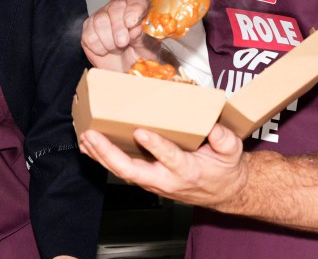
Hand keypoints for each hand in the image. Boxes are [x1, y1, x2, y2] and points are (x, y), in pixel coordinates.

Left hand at [78, 123, 248, 210]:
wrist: (222, 190)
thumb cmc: (223, 168)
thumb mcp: (232, 152)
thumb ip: (224, 139)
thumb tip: (213, 127)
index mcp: (187, 170)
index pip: (169, 158)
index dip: (155, 146)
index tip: (141, 132)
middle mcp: (165, 179)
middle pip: (132, 171)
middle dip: (109, 154)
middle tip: (93, 136)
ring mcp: (153, 182)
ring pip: (122, 172)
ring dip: (100, 155)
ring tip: (85, 138)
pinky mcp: (146, 179)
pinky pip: (121, 171)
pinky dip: (103, 159)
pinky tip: (89, 147)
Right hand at [81, 0, 158, 71]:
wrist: (127, 67)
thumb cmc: (140, 54)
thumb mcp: (148, 47)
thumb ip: (142, 36)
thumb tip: (135, 29)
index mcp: (139, 6)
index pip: (136, 2)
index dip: (133, 11)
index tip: (131, 24)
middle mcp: (119, 6)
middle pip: (115, 8)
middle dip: (118, 27)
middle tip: (122, 43)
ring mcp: (102, 15)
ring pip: (100, 21)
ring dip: (109, 41)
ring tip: (118, 49)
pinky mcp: (88, 28)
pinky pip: (89, 35)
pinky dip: (99, 47)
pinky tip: (106, 51)